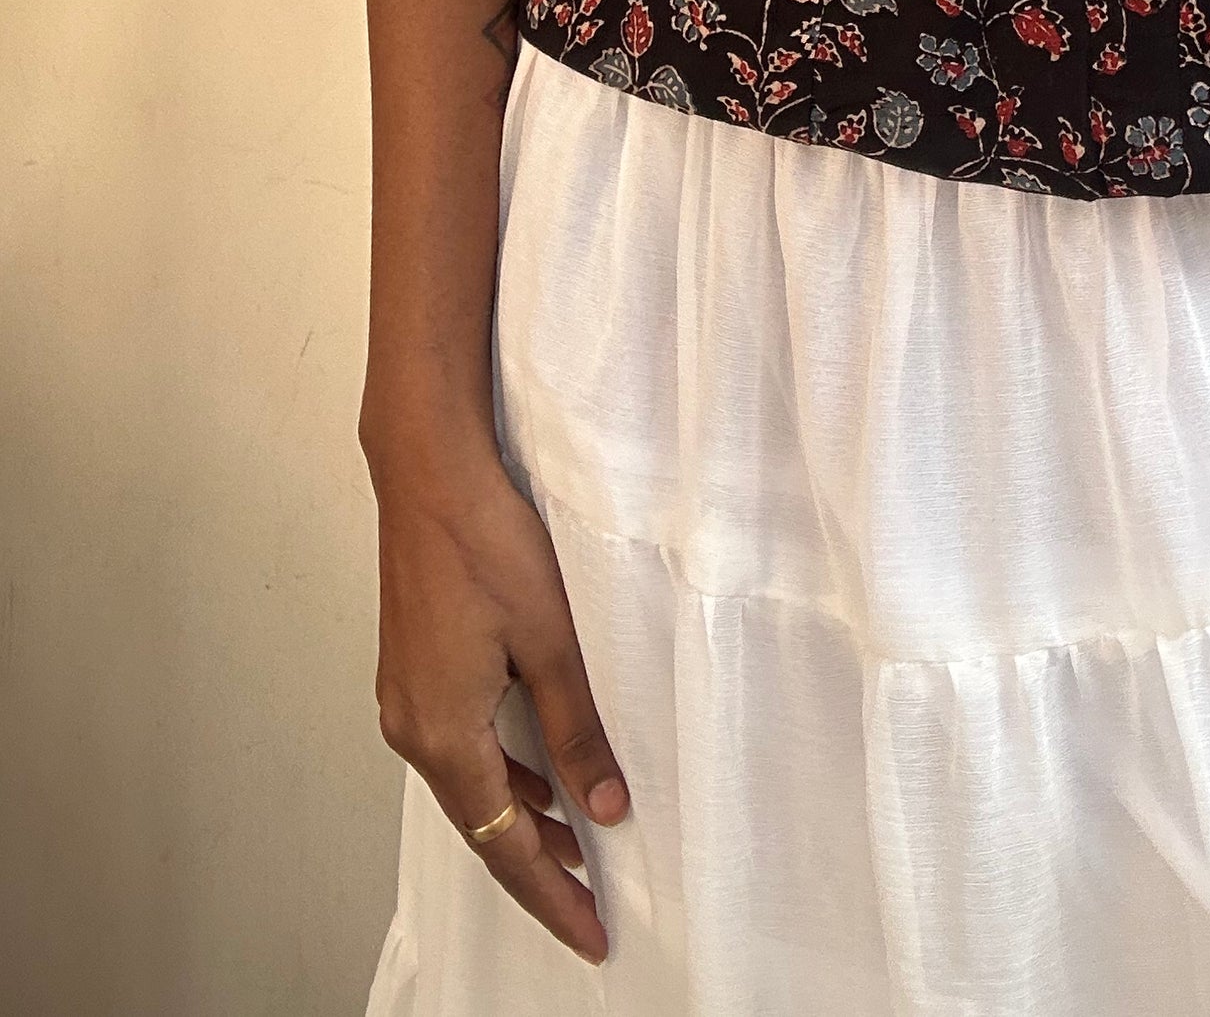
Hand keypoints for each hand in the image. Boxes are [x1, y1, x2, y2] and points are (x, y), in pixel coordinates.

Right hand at [369, 441, 628, 964]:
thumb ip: (577, 730)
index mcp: (444, 733)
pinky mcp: (413, 670)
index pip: (503, 844)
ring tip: (577, 847)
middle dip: (538, 869)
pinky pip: (459, 747)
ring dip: (520, 819)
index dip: (551, 894)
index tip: (591, 933)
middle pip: (481, 825)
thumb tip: (604, 808)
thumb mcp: (549, 641)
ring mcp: (407, 698)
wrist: (429, 473)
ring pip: (469, 786)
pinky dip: (500, 774)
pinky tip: (537, 773)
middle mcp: (412, 727)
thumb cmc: (485, 541)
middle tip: (592, 905)